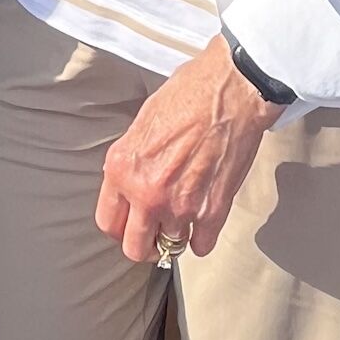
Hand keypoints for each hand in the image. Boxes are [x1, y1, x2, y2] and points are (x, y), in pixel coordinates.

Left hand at [95, 35, 280, 261]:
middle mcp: (146, 193)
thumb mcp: (143, 121)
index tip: (131, 224)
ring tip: (184, 215)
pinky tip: (204, 219)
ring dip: (176, 235)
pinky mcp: (212, 212)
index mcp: (122, 168)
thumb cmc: (189, 94)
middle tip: (155, 230)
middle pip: (135, 248)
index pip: (108, 223)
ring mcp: (180, 206)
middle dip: (145, 242)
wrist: (231, 90)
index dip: (121, 226)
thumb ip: (133, 160)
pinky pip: (201, 247)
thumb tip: (131, 182)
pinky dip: (202, 238)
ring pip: (171, 248)